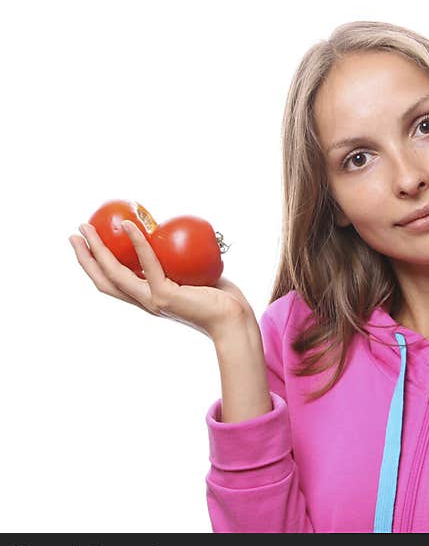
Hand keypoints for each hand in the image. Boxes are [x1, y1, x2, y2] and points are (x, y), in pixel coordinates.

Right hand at [70, 220, 253, 339]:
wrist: (234, 319)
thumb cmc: (219, 297)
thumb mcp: (193, 275)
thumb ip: (179, 261)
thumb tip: (176, 235)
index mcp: (148, 298)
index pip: (113, 283)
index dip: (95, 264)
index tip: (85, 243)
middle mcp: (145, 301)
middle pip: (105, 279)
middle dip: (86, 256)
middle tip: (76, 232)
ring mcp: (153, 300)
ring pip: (116, 274)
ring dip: (99, 249)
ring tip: (89, 228)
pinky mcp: (166, 295)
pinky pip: (148, 264)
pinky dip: (137, 244)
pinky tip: (131, 226)